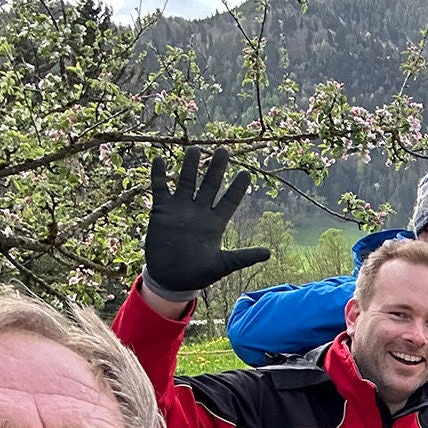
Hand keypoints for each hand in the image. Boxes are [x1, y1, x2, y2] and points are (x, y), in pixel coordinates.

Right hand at [143, 147, 269, 301]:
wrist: (171, 279)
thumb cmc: (199, 273)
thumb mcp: (223, 265)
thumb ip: (243, 257)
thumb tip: (268, 253)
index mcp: (216, 223)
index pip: (230, 200)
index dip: (237, 188)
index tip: (246, 174)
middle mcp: (200, 212)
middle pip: (210, 184)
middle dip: (216, 168)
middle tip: (224, 150)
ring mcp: (180, 209)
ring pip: (186, 181)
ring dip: (190, 165)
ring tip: (195, 148)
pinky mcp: (161, 211)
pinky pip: (160, 188)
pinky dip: (159, 174)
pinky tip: (159, 159)